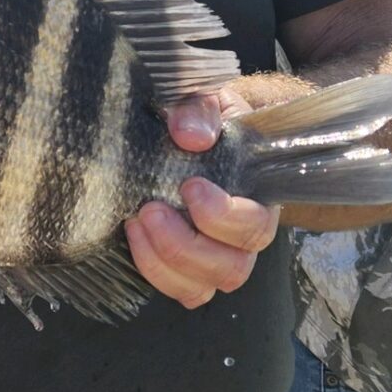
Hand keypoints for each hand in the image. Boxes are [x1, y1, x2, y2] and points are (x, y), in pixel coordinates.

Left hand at [124, 85, 279, 309]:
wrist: (191, 130)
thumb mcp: (205, 102)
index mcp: (258, 197)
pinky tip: (133, 235)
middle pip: (231, 268)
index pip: (255, 226)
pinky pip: (179, 290)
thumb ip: (199, 111)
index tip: (188, 186)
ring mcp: (215, 257)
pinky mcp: (187, 268)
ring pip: (202, 288)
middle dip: (184, 246)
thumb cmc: (204, 119)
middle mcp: (243, 237)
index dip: (222, 216)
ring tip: (136, 223)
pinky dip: (153, 271)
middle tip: (150, 210)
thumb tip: (190, 137)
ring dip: (163, 263)